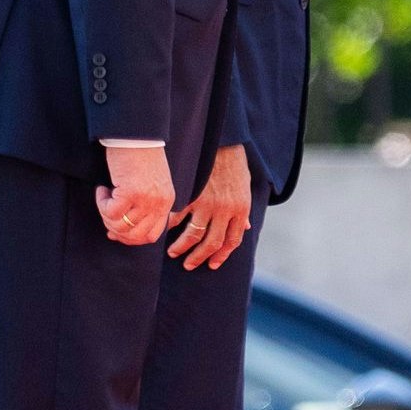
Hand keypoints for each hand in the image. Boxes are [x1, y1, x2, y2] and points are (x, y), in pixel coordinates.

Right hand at [97, 142, 174, 248]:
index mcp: (166, 202)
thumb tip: (119, 231)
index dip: (130, 238)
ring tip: (105, 197)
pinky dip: (101, 203)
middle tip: (106, 215)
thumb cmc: (140, 157)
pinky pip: (111, 212)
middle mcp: (159, 203)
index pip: (151, 235)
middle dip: (116, 230)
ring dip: (106, 216)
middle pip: (135, 235)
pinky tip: (102, 189)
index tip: (115, 231)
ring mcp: (146, 199)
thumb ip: (144, 206)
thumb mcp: (151, 184)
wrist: (137, 135)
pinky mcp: (131, 192)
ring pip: (121, 226)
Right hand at [171, 145, 252, 269]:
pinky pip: (179, 217)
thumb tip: (245, 227)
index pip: (232, 241)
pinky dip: (170, 227)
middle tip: (189, 265)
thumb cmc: (235, 167)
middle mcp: (226, 211)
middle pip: (212, 243)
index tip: (212, 264)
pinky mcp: (193, 196)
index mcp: (241, 211)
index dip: (222, 255)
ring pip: (193, 235)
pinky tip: (165, 232)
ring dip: (182, 247)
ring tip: (173, 253)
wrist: (224, 144)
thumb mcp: (245, 190)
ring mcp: (208, 204)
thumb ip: (243, 211)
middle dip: (199, 257)